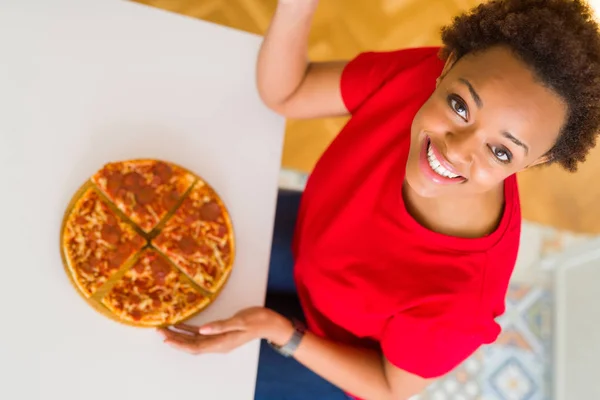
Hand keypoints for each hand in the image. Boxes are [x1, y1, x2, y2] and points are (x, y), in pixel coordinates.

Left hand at [157, 307, 293, 354]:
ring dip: (180, 336)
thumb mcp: (241, 321)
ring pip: (195, 341)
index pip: (195, 347)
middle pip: (192, 345)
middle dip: (175, 340)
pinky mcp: (221, 333)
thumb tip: (202, 330)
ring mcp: (219, 339)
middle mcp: (218, 344)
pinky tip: (182, 325)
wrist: (271, 323)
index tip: (166, 338)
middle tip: (159, 331)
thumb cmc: (257, 320)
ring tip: (166, 329)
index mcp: (222, 343)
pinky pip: (202, 335)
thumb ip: (221, 326)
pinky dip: (190, 331)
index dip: (179, 343)